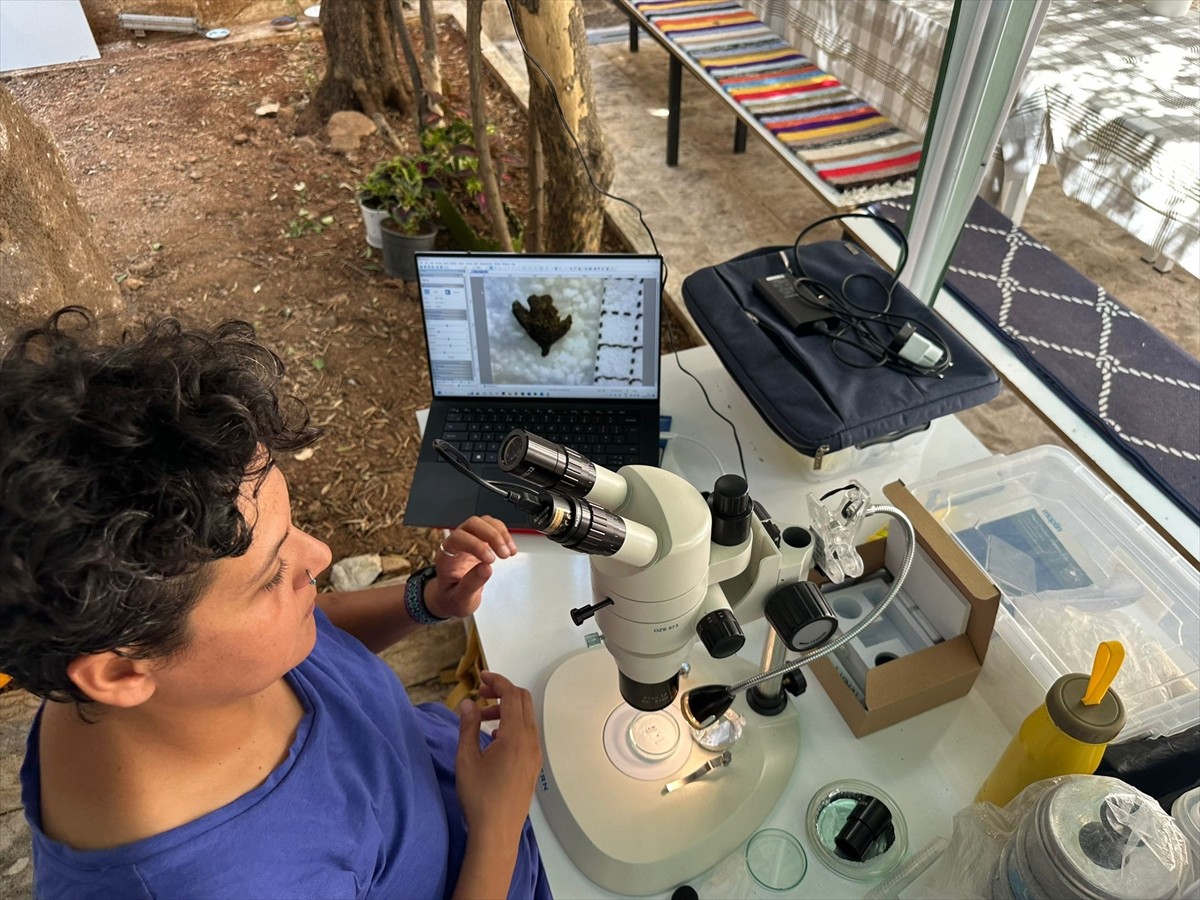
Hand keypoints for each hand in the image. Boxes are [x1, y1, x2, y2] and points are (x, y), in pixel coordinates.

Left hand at [425, 516, 516, 619]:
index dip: (476, 545)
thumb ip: (470, 584)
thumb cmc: (451, 598)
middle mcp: (456, 544)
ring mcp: (468, 540)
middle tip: (504, 554)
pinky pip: (492, 527)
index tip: (491, 560)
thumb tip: (486, 568)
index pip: (458, 538)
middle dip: (492, 535)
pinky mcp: (479, 541)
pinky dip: (504, 535)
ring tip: (509, 552)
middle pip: (472, 524)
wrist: (450, 597)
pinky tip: (510, 547)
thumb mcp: (459, 599)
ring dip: (500, 533)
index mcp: (446, 557)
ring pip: (483, 522)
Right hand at [455, 672, 541, 838]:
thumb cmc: (479, 796)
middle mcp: (531, 741)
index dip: (497, 681)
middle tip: (481, 693)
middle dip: (503, 692)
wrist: (497, 832)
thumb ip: (467, 726)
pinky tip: (493, 737)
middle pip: (523, 701)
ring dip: (507, 710)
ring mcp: (535, 753)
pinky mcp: (534, 765)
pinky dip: (512, 725)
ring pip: (526, 718)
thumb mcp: (466, 759)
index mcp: (515, 736)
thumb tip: (467, 703)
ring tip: (482, 717)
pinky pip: (527, 733)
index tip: (481, 677)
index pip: (512, 695)